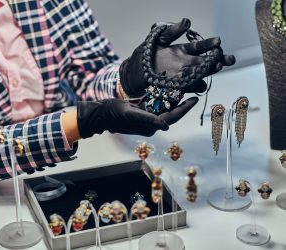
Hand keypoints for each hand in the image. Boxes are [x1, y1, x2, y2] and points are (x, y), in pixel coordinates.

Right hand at [77, 97, 197, 137]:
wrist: (102, 113)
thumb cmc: (115, 114)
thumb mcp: (131, 114)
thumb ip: (149, 119)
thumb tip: (166, 125)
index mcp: (150, 126)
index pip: (172, 117)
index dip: (184, 108)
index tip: (195, 99)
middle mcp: (151, 123)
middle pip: (171, 113)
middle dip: (181, 103)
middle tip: (192, 91)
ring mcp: (146, 118)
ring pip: (164, 108)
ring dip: (173, 99)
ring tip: (183, 88)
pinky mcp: (142, 112)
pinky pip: (156, 105)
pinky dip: (162, 97)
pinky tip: (168, 89)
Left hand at [119, 18, 234, 97]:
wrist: (135, 71)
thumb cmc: (146, 53)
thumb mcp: (159, 39)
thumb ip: (173, 31)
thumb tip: (187, 21)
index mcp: (183, 50)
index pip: (201, 47)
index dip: (210, 44)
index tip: (218, 42)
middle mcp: (185, 63)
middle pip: (205, 62)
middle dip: (218, 60)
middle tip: (228, 59)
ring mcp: (181, 75)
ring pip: (200, 74)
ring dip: (208, 72)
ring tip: (216, 67)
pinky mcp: (175, 86)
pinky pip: (188, 87)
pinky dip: (194, 86)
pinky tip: (200, 84)